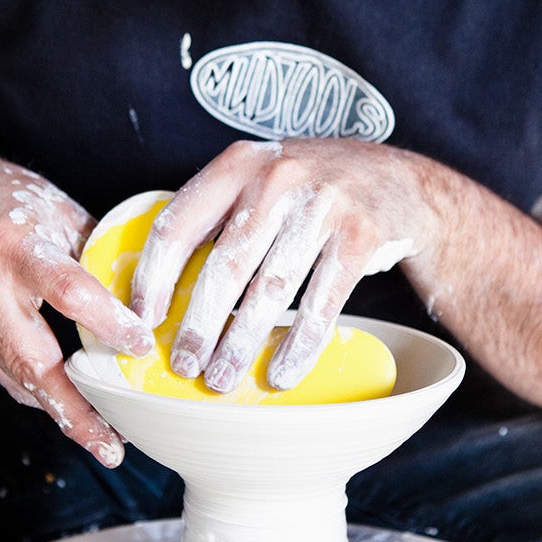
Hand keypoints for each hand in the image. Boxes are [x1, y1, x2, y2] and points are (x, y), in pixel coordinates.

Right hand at [0, 162, 155, 466]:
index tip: (142, 346)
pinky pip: (7, 375)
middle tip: (113, 445)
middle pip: (33, 360)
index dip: (108, 323)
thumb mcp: (64, 214)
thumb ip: (99, 262)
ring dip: (64, 411)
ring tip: (105, 437)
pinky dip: (42, 392)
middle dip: (76, 409)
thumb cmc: (13, 202)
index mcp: (17, 245)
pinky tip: (72, 406)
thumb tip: (149, 306)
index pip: (69, 291)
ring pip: (19, 378)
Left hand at [130, 139, 434, 393]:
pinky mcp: (361, 235)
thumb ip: (215, 216)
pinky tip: (281, 373)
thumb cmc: (310, 190)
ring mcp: (324, 204)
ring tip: (223, 378)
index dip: (154, 278)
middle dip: (200, 324)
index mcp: (237, 164)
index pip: (179, 224)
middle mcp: (278, 176)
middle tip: (184, 365)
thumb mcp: (258, 181)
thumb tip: (156, 286)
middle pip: (225, 264)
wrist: (397, 179)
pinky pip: (322, 302)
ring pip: (272, 288)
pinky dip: (299, 345)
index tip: (143, 321)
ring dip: (243, 343)